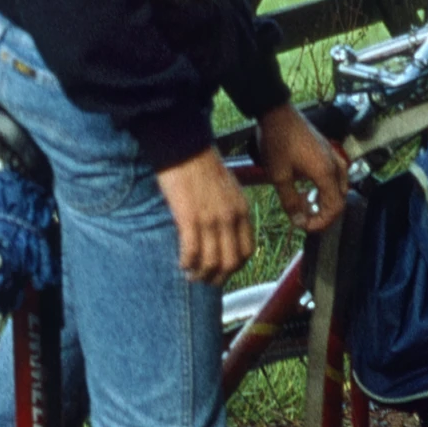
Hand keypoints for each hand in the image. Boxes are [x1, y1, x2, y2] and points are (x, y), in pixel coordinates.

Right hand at [155, 148, 252, 285]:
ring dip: (201, 274)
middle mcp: (230, 218)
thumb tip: (221, 230)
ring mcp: (210, 219)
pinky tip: (181, 264)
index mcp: (241, 210)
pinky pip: (191, 251)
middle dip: (218, 277)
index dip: (235, 267)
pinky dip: (186, 262)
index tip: (223, 270)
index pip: (246, 250)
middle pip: (230, 262)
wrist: (184, 146)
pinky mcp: (189, 218)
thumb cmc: (201, 163)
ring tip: (190, 275)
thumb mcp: (227, 187)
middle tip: (205, 279)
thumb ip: (229, 209)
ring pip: (211, 262)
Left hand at [251, 103, 348, 239]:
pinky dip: (326, 187)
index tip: (305, 226)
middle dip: (322, 213)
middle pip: (339, 199)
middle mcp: (335, 165)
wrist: (276, 112)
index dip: (322, 222)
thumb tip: (299, 222)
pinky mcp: (328, 150)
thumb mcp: (279, 176)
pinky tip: (309, 189)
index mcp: (326, 173)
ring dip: (324, 201)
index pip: (334, 208)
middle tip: (303, 218)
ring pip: (339, 188)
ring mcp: (333, 156)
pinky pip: (335, 175)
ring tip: (304, 204)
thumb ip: (291, 202)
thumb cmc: (277, 142)